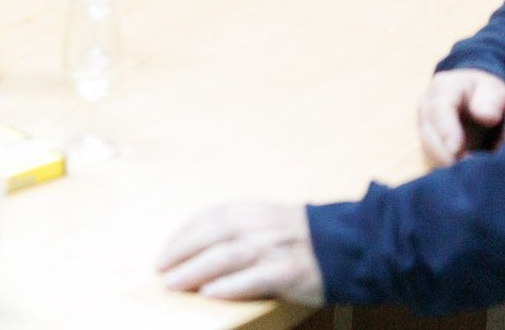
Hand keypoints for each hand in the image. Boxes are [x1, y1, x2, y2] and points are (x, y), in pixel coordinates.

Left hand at [157, 202, 322, 303]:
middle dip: (179, 253)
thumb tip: (194, 245)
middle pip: (208, 237)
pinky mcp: (286, 272)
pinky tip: (210, 293)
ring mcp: (271, 248)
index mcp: (248, 210)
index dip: (180, 237)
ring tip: (173, 284)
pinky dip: (229, 286)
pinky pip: (252, 279)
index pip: (205, 219)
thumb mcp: (264, 218)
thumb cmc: (298, 235)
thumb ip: (234, 226)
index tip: (164, 253)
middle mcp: (256, 225)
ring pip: (224, 257)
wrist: (344, 244)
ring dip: (193, 271)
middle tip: (160, 270)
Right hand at [418, 67, 504, 166]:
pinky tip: (462, 174)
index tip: (456, 149)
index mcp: (444, 88)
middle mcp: (427, 106)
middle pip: (428, 132)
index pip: (439, 107)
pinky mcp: (428, 141)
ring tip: (467, 173)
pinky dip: (446, 166)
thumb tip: (485, 116)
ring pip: (428, 147)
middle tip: (465, 170)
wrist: (475, 98)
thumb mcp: (495, 91)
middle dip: (444, 153)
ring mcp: (425, 124)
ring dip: (445, 162)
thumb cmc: (486, 94)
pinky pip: (432, 156)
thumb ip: (492, 101)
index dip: (446, 129)